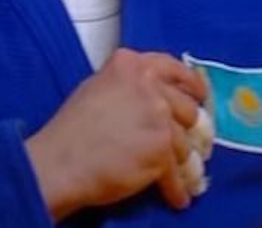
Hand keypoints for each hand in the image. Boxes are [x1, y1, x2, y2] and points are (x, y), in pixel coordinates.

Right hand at [25, 48, 208, 221]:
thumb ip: (129, 85)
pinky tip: (177, 196)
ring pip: (185, 142)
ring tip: (183, 174)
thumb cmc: (71, 129)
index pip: (174, 68)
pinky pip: (178, 172)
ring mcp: (158, 116)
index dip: (191, 84)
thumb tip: (153, 97)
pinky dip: (177, 187)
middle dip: (188, 127)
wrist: (61, 161)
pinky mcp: (162, 148)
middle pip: (186, 107)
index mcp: (131, 65)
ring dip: (184, 162)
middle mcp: (149, 85)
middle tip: (189, 139)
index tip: (200, 94)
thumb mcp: (98, 87)